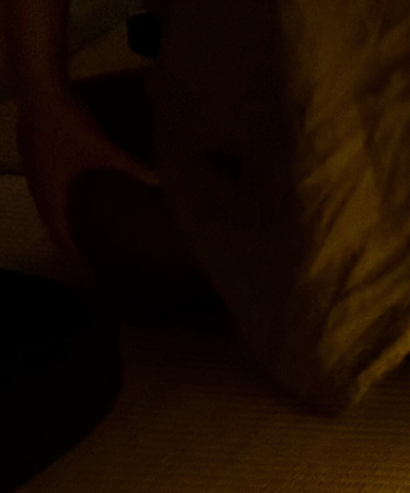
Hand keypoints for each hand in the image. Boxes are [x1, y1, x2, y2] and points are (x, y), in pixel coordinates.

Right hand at [15, 89, 159, 257]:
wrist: (40, 87)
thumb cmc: (71, 122)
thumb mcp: (106, 150)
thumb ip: (133, 168)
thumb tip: (160, 182)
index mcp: (52, 188)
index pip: (60, 229)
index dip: (71, 251)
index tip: (84, 270)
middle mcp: (37, 181)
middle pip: (48, 219)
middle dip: (63, 239)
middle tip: (77, 257)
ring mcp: (30, 164)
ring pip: (42, 200)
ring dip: (55, 218)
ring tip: (68, 231)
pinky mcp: (30, 149)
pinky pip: (39, 183)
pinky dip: (50, 196)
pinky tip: (61, 192)